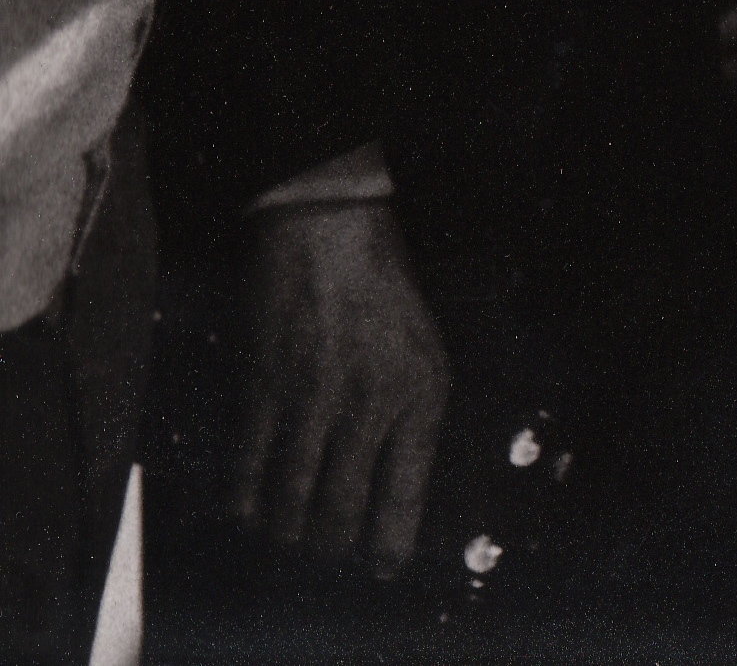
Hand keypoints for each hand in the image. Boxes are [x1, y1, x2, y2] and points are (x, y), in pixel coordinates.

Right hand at [234, 201, 449, 577]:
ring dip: (287, 529)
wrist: (329, 234)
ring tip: (289, 539)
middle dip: (331, 543)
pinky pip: (247, 467)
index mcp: (420, 396)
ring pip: (292, 498)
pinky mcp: (262, 391)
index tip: (382, 568)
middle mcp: (369, 406)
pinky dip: (244, 500)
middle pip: (342, 509)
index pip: (406, 493)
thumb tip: (394, 483)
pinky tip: (246, 513)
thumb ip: (413, 416)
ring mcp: (312, 401)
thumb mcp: (425, 352)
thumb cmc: (384, 293)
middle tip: (326, 553)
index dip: (390, 542)